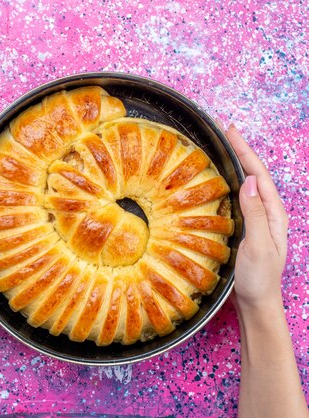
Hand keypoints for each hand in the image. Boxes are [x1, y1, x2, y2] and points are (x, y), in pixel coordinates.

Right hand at [225, 124, 288, 312]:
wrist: (258, 304)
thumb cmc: (259, 279)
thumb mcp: (257, 246)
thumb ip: (255, 215)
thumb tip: (250, 182)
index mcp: (274, 214)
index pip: (259, 174)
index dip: (245, 151)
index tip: (230, 131)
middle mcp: (268, 213)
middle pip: (255, 174)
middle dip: (241, 151)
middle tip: (225, 131)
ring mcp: (258, 220)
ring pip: (247, 184)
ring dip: (236, 164)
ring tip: (223, 148)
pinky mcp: (246, 228)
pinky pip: (239, 197)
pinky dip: (230, 182)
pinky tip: (220, 180)